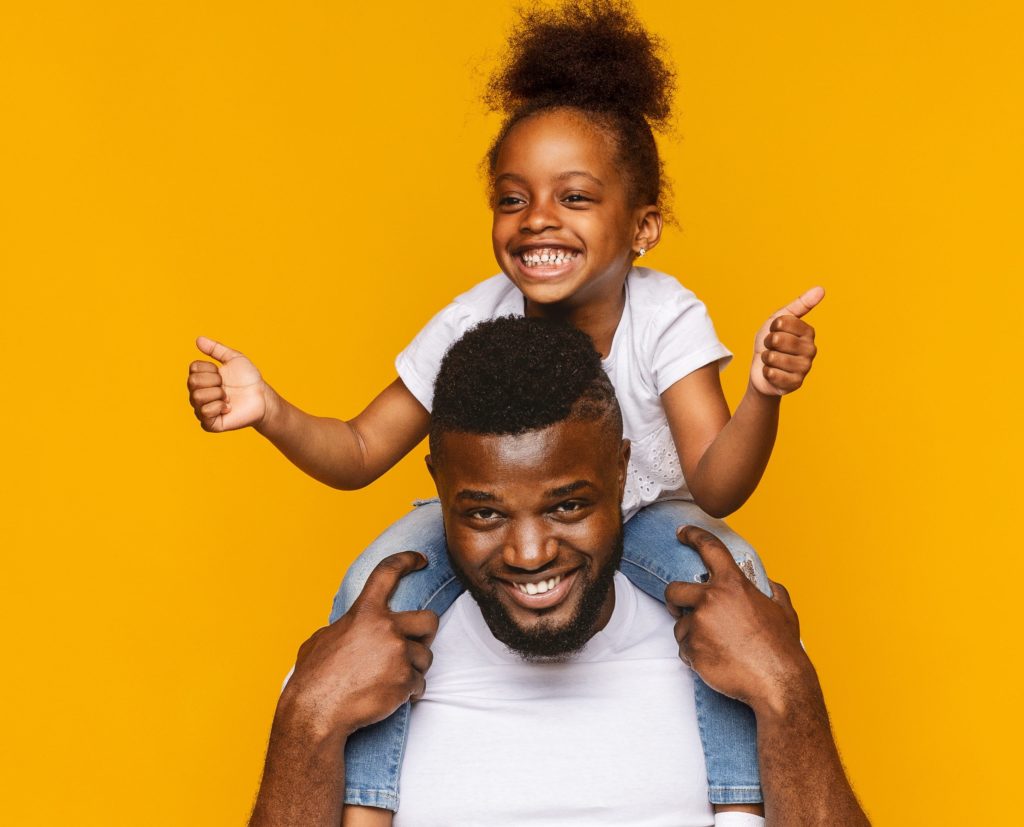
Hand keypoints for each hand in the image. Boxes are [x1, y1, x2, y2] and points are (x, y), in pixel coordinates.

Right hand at [187, 336, 268, 431]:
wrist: (262, 398)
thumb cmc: (249, 379)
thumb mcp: (235, 358)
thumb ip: (216, 349)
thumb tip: (198, 339)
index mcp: (202, 377)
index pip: (193, 368)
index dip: (211, 369)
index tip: (223, 373)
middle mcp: (199, 393)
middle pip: (193, 382)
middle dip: (214, 381)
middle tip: (226, 386)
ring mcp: (202, 409)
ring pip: (197, 397)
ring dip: (218, 394)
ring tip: (228, 398)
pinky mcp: (209, 423)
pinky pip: (204, 412)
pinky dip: (218, 407)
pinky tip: (228, 407)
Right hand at [278, 552, 438, 742]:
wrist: (317, 713)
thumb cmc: (313, 678)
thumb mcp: (321, 639)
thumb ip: (345, 627)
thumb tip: (351, 628)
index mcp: (364, 613)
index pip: (388, 574)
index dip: (407, 561)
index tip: (421, 559)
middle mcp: (386, 628)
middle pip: (429, 620)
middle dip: (426, 633)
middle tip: (414, 644)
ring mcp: (398, 654)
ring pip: (425, 657)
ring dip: (413, 669)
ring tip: (390, 679)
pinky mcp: (406, 680)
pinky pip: (420, 684)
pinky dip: (409, 692)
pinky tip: (390, 696)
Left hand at [665, 526, 813, 716]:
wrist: (777, 684)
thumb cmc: (782, 647)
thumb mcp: (783, 610)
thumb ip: (773, 591)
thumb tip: (769, 583)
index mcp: (733, 584)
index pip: (708, 548)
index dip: (692, 536)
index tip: (681, 532)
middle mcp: (710, 600)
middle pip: (673, 590)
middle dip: (674, 600)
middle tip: (679, 608)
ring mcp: (698, 625)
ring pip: (679, 625)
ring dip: (691, 634)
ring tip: (716, 646)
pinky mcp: (691, 650)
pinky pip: (684, 649)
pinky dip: (695, 655)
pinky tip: (715, 661)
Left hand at [749, 287, 822, 396]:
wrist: (762, 370)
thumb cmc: (771, 343)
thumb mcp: (779, 320)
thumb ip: (800, 305)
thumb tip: (821, 289)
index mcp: (808, 332)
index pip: (783, 322)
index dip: (772, 327)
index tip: (775, 332)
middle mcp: (811, 349)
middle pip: (778, 340)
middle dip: (768, 343)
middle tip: (772, 348)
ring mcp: (805, 368)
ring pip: (773, 357)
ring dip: (766, 358)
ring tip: (772, 360)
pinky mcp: (796, 383)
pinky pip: (773, 374)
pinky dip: (766, 372)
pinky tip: (772, 373)